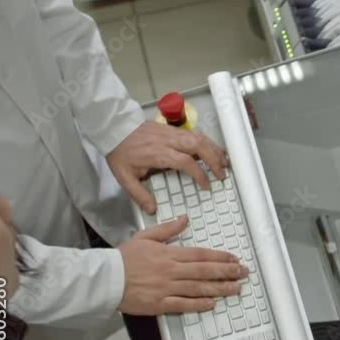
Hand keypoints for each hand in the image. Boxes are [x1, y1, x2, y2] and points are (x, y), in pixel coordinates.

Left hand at [107, 120, 228, 213]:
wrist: (114, 129)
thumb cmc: (120, 153)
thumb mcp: (124, 177)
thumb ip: (139, 195)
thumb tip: (152, 210)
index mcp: (159, 154)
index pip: (186, 162)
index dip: (200, 174)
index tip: (206, 186)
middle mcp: (169, 142)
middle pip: (198, 146)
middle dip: (214, 160)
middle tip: (222, 174)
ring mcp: (172, 133)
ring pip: (200, 137)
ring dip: (215, 149)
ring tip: (225, 162)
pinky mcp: (173, 129)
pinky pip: (195, 132)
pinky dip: (208, 141)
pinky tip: (214, 149)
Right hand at [118, 216, 247, 314]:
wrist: (104, 279)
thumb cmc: (123, 259)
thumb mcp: (145, 236)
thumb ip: (168, 229)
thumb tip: (185, 219)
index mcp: (168, 254)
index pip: (201, 254)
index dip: (220, 257)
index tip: (234, 259)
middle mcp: (170, 271)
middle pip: (205, 271)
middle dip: (227, 272)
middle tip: (243, 273)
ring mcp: (166, 288)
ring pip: (199, 288)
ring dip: (220, 288)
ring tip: (236, 288)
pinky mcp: (159, 304)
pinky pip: (183, 304)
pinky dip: (199, 304)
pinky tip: (212, 303)